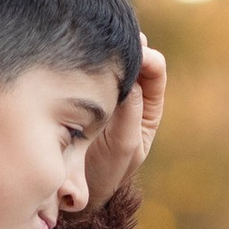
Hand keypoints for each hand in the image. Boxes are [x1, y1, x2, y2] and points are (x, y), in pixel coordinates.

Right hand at [79, 38, 165, 212]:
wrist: (73, 186)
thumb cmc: (104, 172)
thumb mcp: (123, 147)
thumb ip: (131, 114)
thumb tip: (131, 81)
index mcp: (147, 105)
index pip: (155, 70)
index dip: (146, 57)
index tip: (132, 55)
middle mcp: (130, 92)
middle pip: (136, 54)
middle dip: (126, 45)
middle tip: (110, 42)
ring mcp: (105, 87)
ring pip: (111, 55)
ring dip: (106, 48)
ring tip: (93, 43)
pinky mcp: (82, 86)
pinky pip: (89, 64)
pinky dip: (87, 55)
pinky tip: (77, 51)